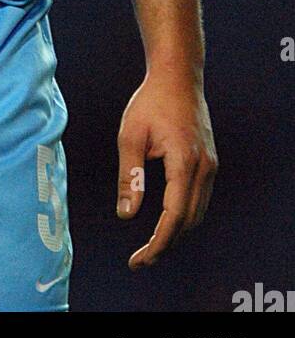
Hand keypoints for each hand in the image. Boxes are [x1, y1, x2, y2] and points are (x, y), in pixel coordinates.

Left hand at [116, 68, 216, 268]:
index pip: (173, 217)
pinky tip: (165, 222)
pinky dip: (184, 217)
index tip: (139, 260)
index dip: (157, 243)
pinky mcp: (210, 163)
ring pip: (197, 214)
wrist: (178, 77)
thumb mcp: (130, 136)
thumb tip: (126, 215)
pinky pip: (199, 200)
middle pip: (188, 222)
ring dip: (175, 234)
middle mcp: (204, 168)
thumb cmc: (150, 102)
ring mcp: (210, 166)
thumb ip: (130, 176)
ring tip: (149, 247)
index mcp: (184, 162)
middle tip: (139, 260)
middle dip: (165, 245)